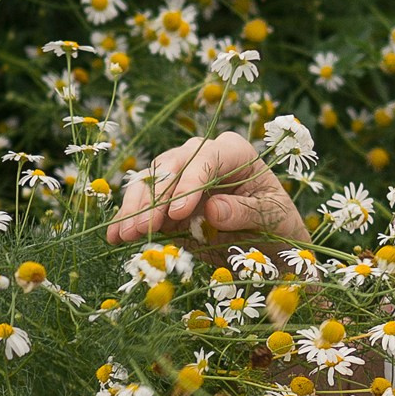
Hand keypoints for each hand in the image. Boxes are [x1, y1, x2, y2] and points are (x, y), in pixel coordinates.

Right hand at [106, 131, 308, 248]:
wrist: (271, 243)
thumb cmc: (279, 223)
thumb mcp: (273, 217)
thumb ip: (245, 211)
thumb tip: (213, 209)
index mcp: (234, 151)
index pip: (206, 159)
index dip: (189, 183)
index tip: (178, 213)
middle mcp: (202, 156)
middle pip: (170, 167)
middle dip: (155, 197)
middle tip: (143, 227)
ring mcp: (180, 176)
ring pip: (150, 182)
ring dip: (136, 208)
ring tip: (124, 235)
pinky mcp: (166, 201)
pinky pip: (144, 205)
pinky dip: (129, 220)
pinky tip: (115, 236)